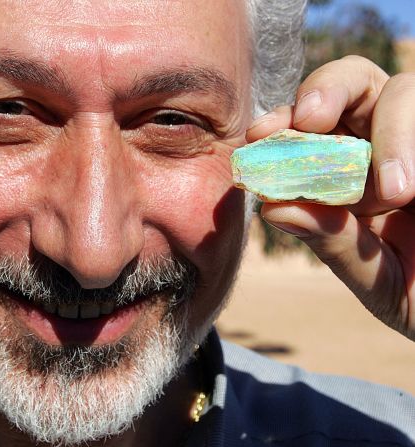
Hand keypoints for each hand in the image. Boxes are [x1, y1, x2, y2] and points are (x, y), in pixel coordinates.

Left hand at [246, 55, 413, 340]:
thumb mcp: (375, 277)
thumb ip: (332, 242)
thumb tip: (272, 208)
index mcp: (352, 171)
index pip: (312, 124)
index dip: (284, 119)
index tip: (259, 134)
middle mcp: (387, 145)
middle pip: (355, 82)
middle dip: (327, 90)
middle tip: (311, 120)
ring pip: (404, 92)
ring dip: (391, 134)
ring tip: (395, 195)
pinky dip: (414, 141)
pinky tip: (413, 191)